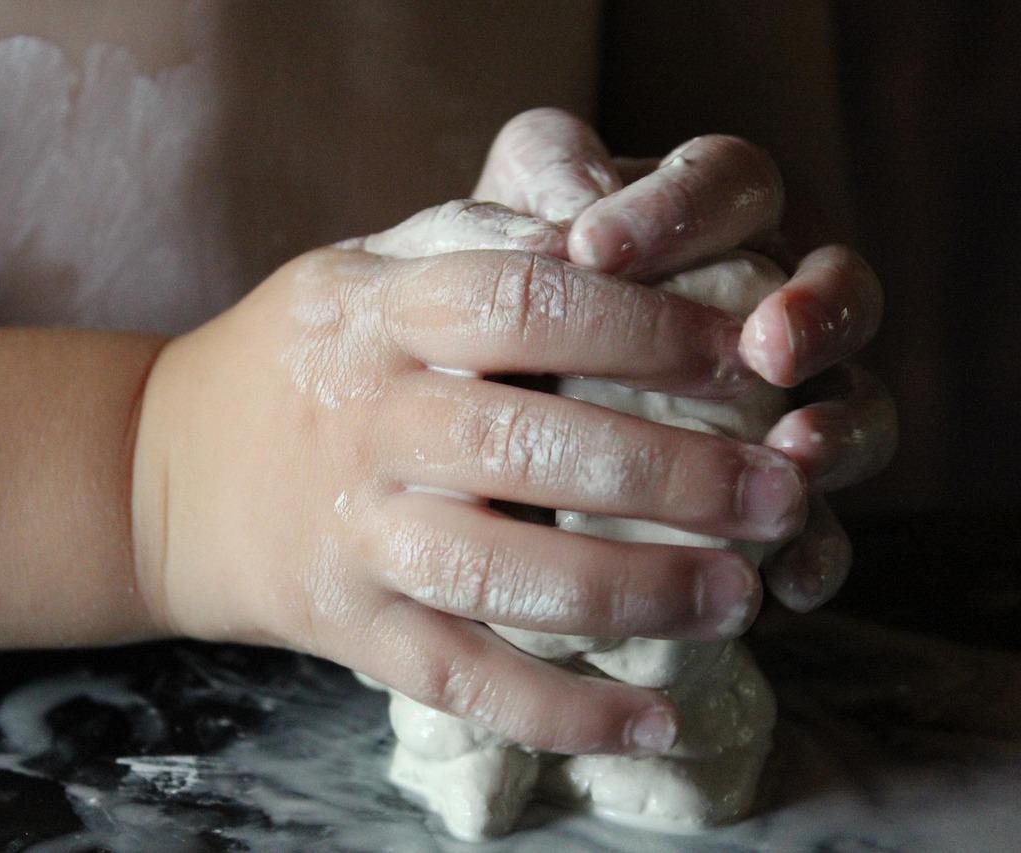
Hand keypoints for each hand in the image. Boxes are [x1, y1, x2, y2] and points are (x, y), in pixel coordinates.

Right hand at [131, 201, 810, 755]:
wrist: (160, 469)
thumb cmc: (295, 359)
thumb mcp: (360, 271)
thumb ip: (470, 247)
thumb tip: (603, 231)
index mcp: (380, 315)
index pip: (527, 301)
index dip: (649, 325)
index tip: (747, 354)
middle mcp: (368, 422)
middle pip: (531, 442)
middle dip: (673, 472)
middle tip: (781, 492)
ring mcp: (355, 533)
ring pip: (503, 575)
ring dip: (634, 590)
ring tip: (740, 595)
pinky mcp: (348, 626)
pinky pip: (460, 677)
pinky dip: (559, 710)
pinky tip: (651, 719)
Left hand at [474, 108, 897, 612]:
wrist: (483, 405)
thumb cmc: (497, 301)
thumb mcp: (501, 226)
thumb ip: (541, 179)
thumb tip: (575, 199)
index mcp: (711, 224)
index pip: (733, 185)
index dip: (679, 209)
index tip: (591, 250)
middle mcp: (769, 309)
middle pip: (842, 292)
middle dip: (817, 314)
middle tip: (768, 346)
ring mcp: (788, 408)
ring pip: (859, 408)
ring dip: (840, 430)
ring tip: (794, 453)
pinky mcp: (777, 503)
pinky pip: (827, 527)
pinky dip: (819, 552)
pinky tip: (788, 581)